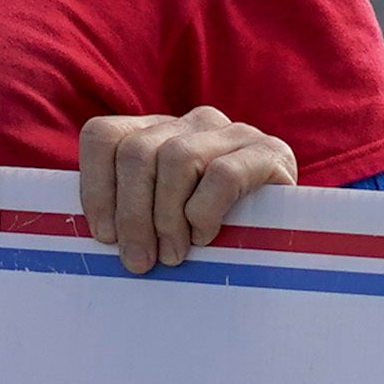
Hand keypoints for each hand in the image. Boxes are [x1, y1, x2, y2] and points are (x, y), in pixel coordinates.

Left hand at [78, 106, 296, 275]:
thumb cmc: (214, 235)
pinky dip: (206, 212)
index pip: (104, 135)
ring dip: (167, 217)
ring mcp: (232, 132)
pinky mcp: (269, 152)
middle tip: (139, 261)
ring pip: (176, 158)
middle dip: (131, 214)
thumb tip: (101, 240)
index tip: (104, 236)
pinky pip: (222, 175)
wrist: (289, 233)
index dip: (94, 186)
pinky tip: (207, 237)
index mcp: (157, 132)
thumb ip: (132, 215)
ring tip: (174, 255)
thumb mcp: (164, 219)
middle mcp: (192, 123)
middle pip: (137, 152)